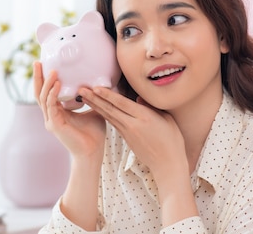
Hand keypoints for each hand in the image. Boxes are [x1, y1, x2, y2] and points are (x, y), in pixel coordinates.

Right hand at [33, 61, 105, 159]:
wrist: (93, 152)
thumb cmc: (94, 134)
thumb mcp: (94, 109)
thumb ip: (92, 97)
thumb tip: (100, 83)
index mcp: (58, 112)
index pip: (47, 92)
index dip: (45, 79)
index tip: (46, 64)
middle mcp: (51, 115)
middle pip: (39, 93)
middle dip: (38, 77)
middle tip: (38, 62)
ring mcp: (51, 120)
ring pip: (43, 98)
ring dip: (46, 83)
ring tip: (52, 70)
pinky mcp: (54, 125)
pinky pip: (50, 106)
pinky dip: (52, 94)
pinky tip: (56, 83)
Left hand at [82, 87, 198, 225]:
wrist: (167, 164)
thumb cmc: (171, 140)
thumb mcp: (166, 119)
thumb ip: (150, 107)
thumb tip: (138, 98)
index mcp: (144, 118)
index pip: (122, 104)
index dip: (108, 95)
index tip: (95, 87)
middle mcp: (133, 125)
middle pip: (110, 109)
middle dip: (94, 98)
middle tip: (81, 89)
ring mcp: (128, 132)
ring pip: (108, 116)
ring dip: (95, 105)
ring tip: (84, 96)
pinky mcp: (126, 138)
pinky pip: (113, 122)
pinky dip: (103, 114)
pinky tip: (97, 108)